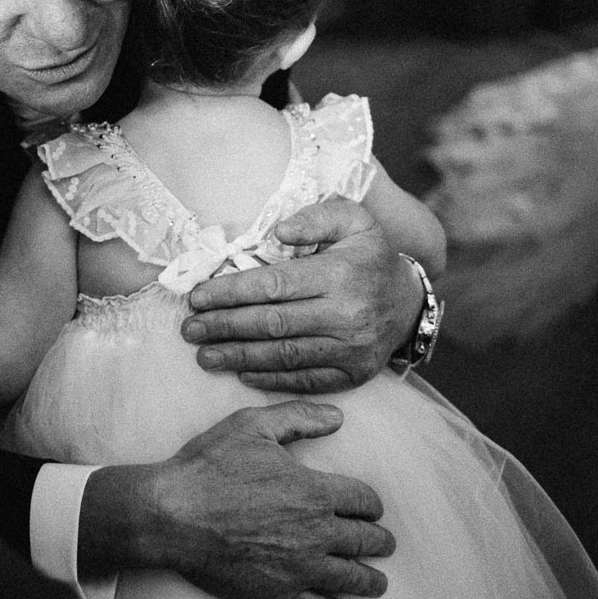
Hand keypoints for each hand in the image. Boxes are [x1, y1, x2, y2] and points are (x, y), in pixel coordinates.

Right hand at [95, 401, 394, 598]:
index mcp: (315, 491)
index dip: (370, 504)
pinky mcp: (281, 594)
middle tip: (379, 543)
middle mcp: (318, 532)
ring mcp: (301, 567)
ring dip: (370, 579)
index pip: (366, 501)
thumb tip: (337, 416)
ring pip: (355, 578)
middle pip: (369, 541)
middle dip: (378, 541)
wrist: (170, 515)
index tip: (368, 509)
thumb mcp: (250, 426)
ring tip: (374, 581)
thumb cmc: (208, 468)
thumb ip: (298, 417)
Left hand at [182, 198, 421, 391]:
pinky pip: (305, 380)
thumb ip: (315, 218)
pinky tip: (240, 373)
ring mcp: (350, 349)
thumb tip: (277, 232)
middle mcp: (346, 314)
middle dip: (224, 327)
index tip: (197, 297)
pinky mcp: (353, 375)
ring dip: (238, 357)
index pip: (274, 285)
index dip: (230, 292)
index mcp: (340, 274)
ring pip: (284, 356)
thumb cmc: (368, 257)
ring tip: (203, 355)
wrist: (409, 302)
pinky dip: (270, 380)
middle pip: (272, 324)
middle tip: (188, 329)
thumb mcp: (352, 220)